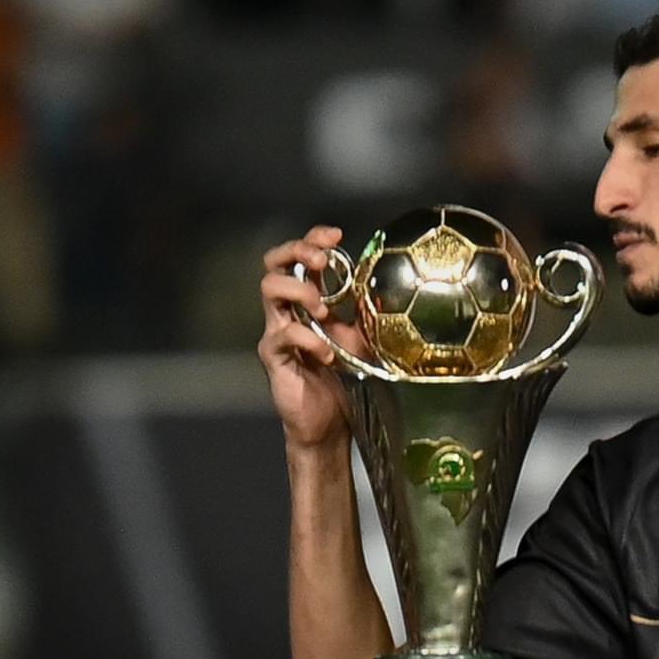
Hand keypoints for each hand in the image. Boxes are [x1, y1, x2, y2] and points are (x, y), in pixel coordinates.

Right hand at [257, 226, 369, 449]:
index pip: (299, 256)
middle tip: (324, 263)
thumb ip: (366, 312)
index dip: (313, 239)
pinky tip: (328, 355)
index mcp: (306, 301)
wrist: (328, 422)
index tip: (336, 236)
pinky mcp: (273, 357)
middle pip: (274, 263)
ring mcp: (276, 332)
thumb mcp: (363, 338)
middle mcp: (286, 311)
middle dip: (298, 252)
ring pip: (270, 289)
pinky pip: (284, 335)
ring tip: (324, 311)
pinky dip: (310, 340)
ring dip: (301, 291)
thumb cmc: (341, 380)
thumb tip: (388, 286)